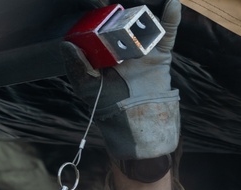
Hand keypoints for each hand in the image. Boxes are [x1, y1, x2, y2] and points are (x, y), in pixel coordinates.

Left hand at [61, 0, 180, 160]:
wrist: (137, 126)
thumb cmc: (108, 109)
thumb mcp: (88, 88)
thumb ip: (77, 68)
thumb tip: (67, 44)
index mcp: (103, 54)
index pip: (99, 29)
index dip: (98, 16)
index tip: (95, 4)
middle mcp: (122, 49)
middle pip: (121, 23)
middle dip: (119, 12)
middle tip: (112, 1)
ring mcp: (141, 51)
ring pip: (143, 25)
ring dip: (142, 12)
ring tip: (142, 1)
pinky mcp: (159, 56)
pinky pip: (166, 35)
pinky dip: (171, 19)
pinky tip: (173, 5)